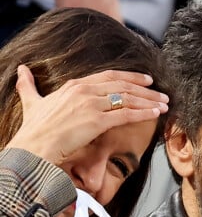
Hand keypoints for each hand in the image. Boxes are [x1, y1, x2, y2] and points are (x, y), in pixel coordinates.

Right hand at [6, 65, 168, 165]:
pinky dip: (144, 113)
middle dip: (146, 90)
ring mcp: (92, 105)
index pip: (109, 76)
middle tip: (162, 93)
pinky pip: (126, 115)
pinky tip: (156, 114)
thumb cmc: (33, 129)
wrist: (34, 146)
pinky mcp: (97, 121)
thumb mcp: (32, 101)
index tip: (146, 79)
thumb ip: (29, 85)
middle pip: (123, 86)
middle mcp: (85, 91)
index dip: (130, 77)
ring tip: (165, 104)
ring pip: (128, 99)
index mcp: (75, 85)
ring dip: (150, 101)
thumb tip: (21, 70)